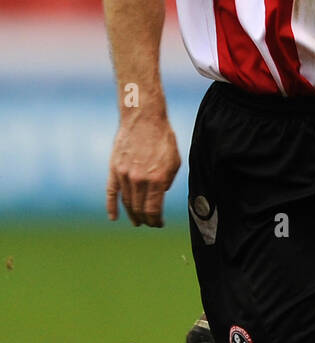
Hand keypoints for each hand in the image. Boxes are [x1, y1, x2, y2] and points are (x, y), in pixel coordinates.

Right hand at [107, 111, 180, 226]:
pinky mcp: (114, 169)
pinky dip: (112, 207)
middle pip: (139, 209)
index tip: (159, 223)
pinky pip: (111, 192)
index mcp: (157, 179)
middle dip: (145, 219)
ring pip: (126, 202)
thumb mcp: (174, 161)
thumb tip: (160, 195)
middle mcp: (139, 180)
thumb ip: (168, 181)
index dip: (156, 221)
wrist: (143, 118)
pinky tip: (114, 218)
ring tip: (137, 221)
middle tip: (149, 223)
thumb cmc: (162, 138)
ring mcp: (124, 175)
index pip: (153, 210)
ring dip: (132, 214)